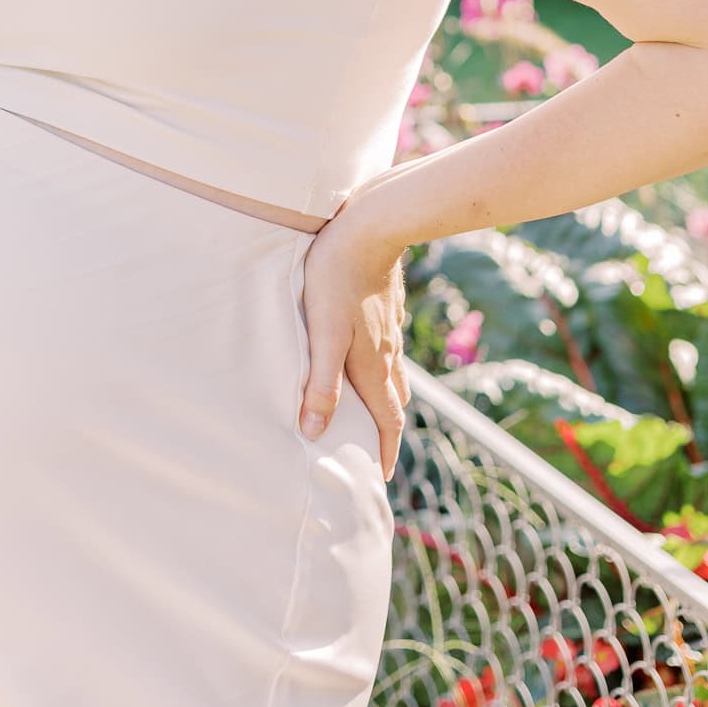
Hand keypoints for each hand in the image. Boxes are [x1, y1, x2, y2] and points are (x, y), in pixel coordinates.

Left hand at [297, 199, 410, 479]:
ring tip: (371, 411)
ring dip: (384, 399)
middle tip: (374, 451)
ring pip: (391, 375)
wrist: (371, 228)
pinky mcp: (383, 308)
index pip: (387, 421)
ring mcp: (388, 329)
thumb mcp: (324, 335)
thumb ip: (321, 383)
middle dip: (386, 431)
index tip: (379, 477)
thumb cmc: (338, 279)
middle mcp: (387, 353)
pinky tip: (365, 357)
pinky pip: (386, 350)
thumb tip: (314, 431)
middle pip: (393, 402)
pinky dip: (379, 368)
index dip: (384, 451)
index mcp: (374, 366)